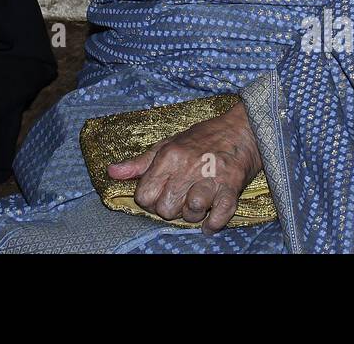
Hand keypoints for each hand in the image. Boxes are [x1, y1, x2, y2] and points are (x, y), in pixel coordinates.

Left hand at [106, 101, 263, 234]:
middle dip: (170, 209)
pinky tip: (211, 219)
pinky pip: (219, 217)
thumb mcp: (167, 145)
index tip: (159, 193)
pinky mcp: (232, 188)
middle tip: (179, 197)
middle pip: (166, 209)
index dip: (149, 199)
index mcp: (169, 156)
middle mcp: (188, 167)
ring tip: (196, 203)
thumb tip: (111, 172)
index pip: (144, 196)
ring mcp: (211, 179)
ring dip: (192, 214)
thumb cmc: (201, 138)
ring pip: (190, 214)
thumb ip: (139, 163)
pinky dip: (214, 223)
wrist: (241, 129)